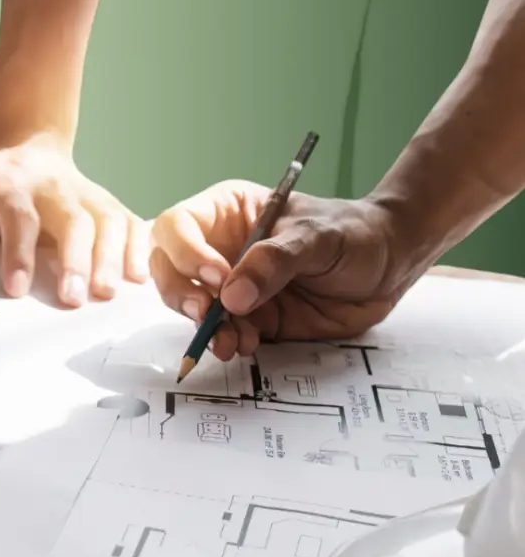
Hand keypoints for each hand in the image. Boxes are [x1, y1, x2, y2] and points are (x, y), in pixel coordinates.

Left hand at [0, 133, 148, 305]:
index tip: (16, 288)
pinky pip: (129, 220)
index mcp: (8, 181)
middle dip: (75, 258)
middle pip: (73, 218)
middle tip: (72, 299)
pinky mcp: (105, 202)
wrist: (25, 144)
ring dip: (111, 257)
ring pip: (107, 219)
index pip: (18, 215)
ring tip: (107, 294)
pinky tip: (140, 276)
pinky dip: (139, 246)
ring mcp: (84, 191)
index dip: (18, 251)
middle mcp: (52, 185)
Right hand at [149, 180, 422, 359]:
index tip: (218, 277)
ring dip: (202, 326)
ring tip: (231, 339)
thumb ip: (275, 261)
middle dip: (181, 293)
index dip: (186, 252)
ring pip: (186, 304)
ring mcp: (228, 285)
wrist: (388, 268)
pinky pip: (218, 332)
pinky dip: (225, 342)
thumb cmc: (355, 234)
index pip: (178, 225)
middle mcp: (217, 247)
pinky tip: (246, 343)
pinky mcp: (244, 318)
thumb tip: (232, 297)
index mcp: (228, 212)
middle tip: (208, 314)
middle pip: (167, 267)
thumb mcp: (319, 237)